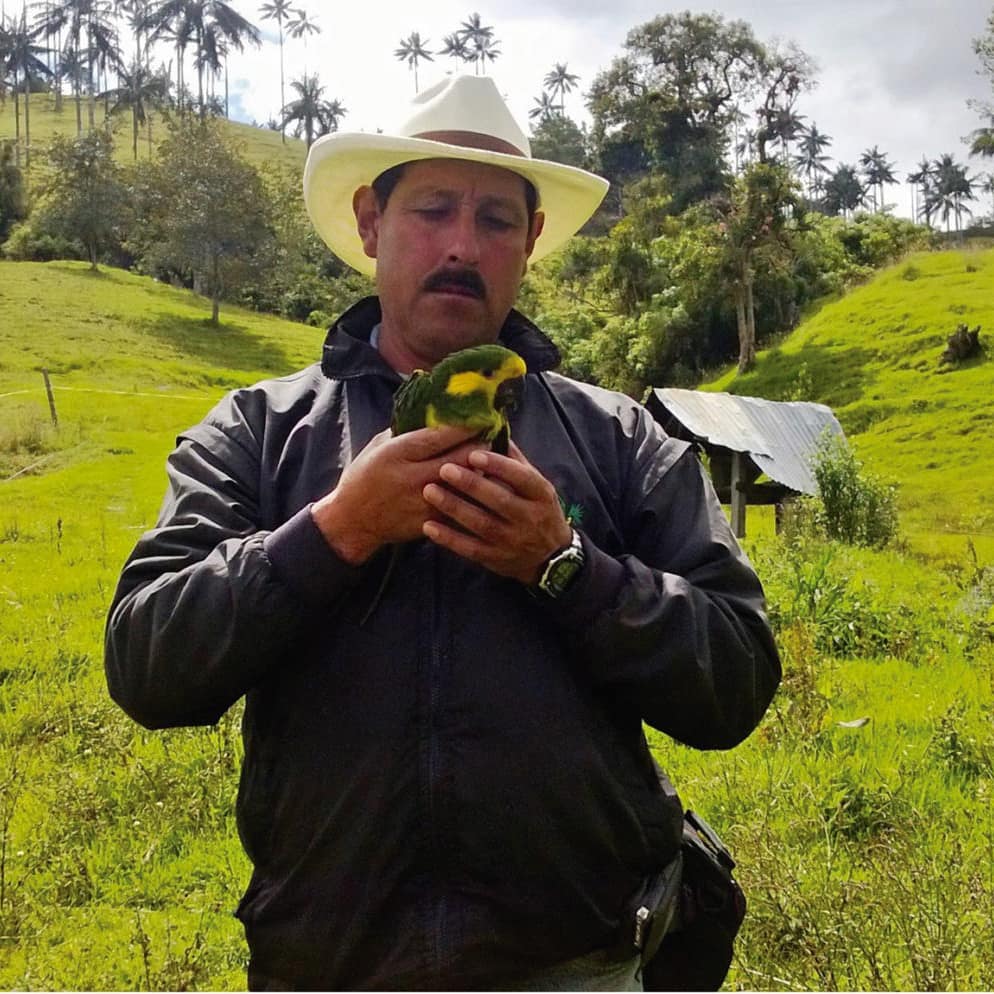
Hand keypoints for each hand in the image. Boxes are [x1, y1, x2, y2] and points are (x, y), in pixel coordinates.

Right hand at [311, 425, 484, 563]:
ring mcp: (425, 502)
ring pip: (467, 483)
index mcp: (398, 453)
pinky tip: (482, 487)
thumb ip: (405, 431)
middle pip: (461, 458)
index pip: (440, 436)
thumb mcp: (379, 446)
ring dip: (481, 471)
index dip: (465, 426)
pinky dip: (474, 495)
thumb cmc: (364, 478)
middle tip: (490, 438)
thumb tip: (436, 415)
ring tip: (492, 461)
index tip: (482, 417)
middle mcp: (414, 477)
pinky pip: (463, 505)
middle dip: (480, 446)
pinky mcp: (433, 521)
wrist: (353, 521)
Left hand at [421, 442, 572, 585]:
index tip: (474, 453)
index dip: (498, 465)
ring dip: (454, 507)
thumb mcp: (537, 485)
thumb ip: (515, 461)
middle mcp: (529, 518)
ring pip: (481, 524)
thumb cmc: (538, 510)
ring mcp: (512, 541)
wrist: (550, 557)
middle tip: (444, 468)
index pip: (521, 477)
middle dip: (471, 484)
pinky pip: (470, 549)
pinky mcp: (496, 559)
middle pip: (499, 500)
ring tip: (430, 491)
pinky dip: (449, 538)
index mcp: (541, 494)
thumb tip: (492, 431)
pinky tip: (429, 526)